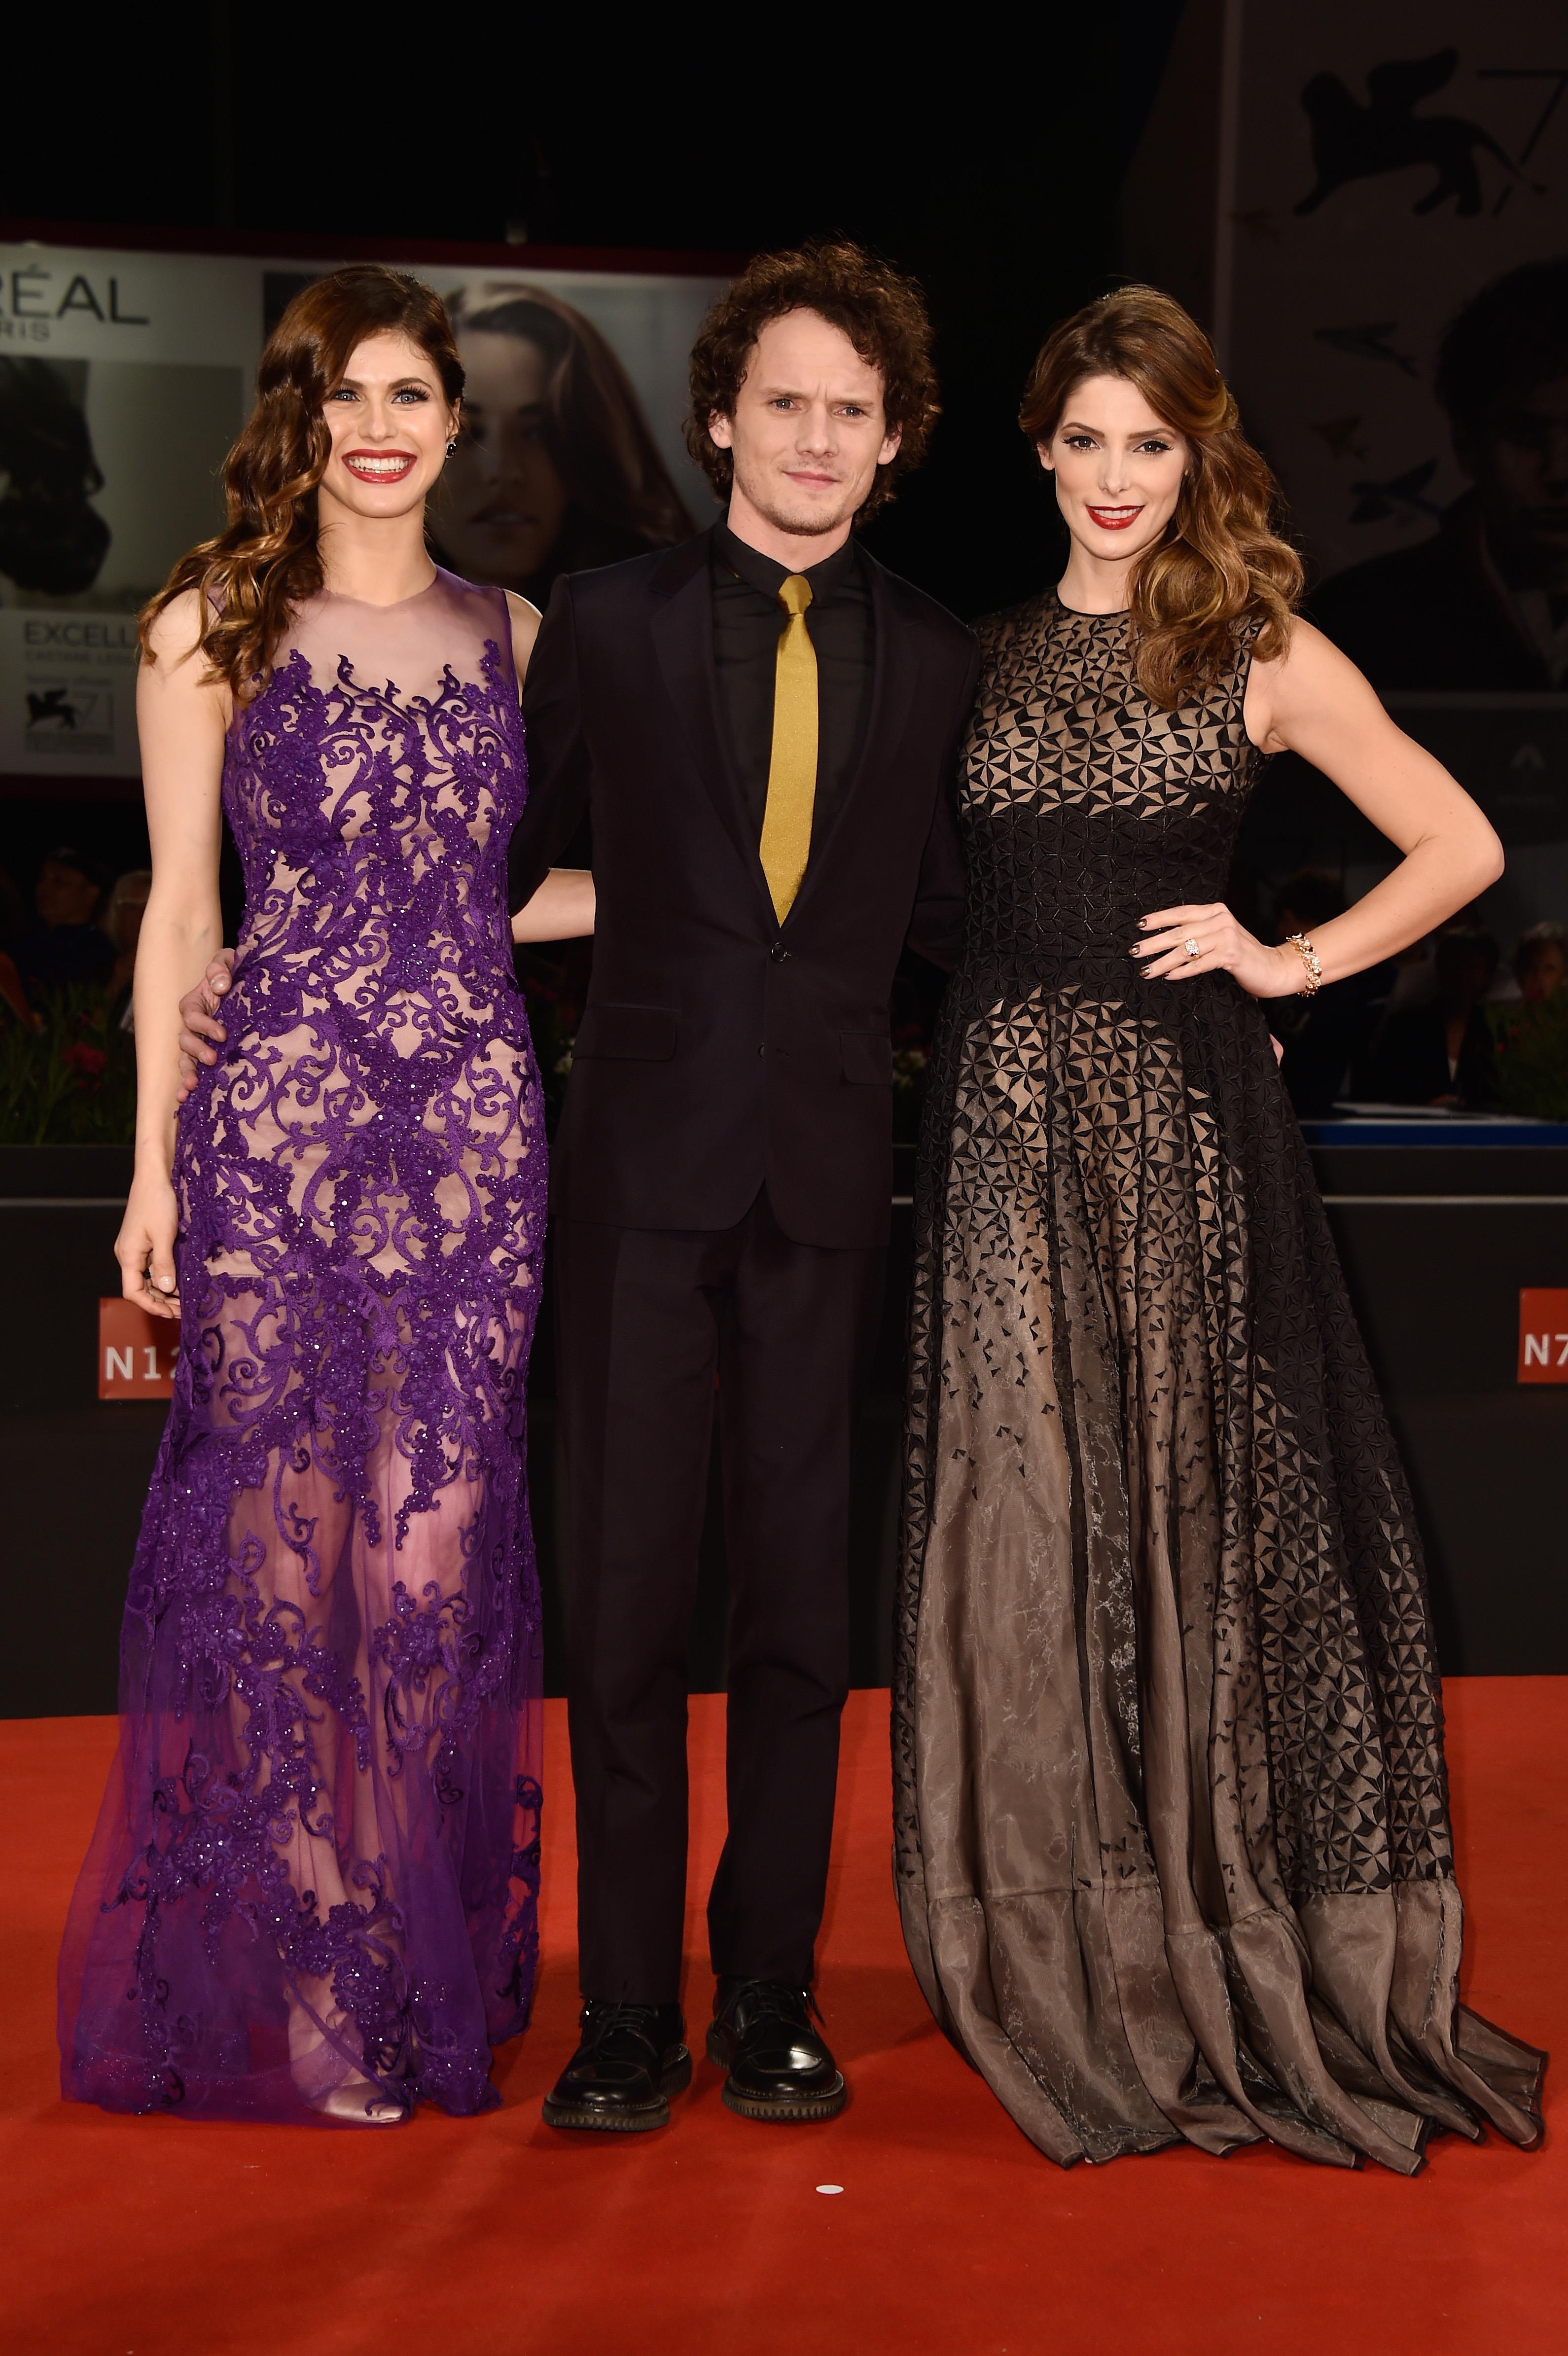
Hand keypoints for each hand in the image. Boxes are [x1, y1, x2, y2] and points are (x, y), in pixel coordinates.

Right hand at [116, 1171, 180, 1318]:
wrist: (154, 1177)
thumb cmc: (157, 1202)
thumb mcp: (164, 1235)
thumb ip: (164, 1263)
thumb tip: (166, 1288)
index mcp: (128, 1255)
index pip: (133, 1292)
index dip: (150, 1305)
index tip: (171, 1313)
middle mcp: (128, 1254)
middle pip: (140, 1288)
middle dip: (159, 1301)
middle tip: (182, 1310)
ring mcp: (135, 1248)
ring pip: (146, 1278)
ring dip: (163, 1291)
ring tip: (183, 1300)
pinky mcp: (143, 1242)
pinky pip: (151, 1266)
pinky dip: (163, 1277)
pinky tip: (179, 1281)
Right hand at [175, 946, 235, 1100]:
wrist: (239, 987)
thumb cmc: (232, 973)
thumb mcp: (228, 962)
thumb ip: (221, 968)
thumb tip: (221, 985)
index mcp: (194, 1003)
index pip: (193, 1014)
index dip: (204, 1025)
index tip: (222, 1034)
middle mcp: (191, 1025)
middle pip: (185, 1039)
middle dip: (197, 1050)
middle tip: (212, 1059)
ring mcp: (196, 1042)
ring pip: (184, 1058)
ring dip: (187, 1072)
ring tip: (192, 1086)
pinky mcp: (203, 1056)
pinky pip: (190, 1070)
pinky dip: (185, 1084)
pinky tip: (184, 1099)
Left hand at [1133, 903, 1303, 999]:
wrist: (1273, 967)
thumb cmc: (1241, 955)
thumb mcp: (1219, 937)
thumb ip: (1198, 933)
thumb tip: (1164, 939)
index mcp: (1215, 911)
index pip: (1181, 912)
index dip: (1159, 919)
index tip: (1139, 925)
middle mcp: (1220, 919)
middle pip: (1179, 931)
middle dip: (1153, 943)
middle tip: (1133, 951)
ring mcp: (1226, 936)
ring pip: (1186, 949)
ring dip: (1163, 962)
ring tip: (1146, 971)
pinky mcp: (1231, 954)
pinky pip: (1199, 964)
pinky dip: (1182, 971)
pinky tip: (1168, 977)